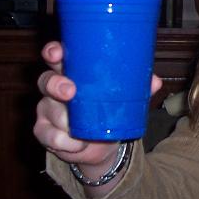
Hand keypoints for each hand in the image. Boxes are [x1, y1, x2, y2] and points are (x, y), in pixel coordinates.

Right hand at [34, 41, 162, 169]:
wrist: (101, 145)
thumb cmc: (109, 110)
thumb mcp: (124, 98)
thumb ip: (137, 88)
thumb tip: (155, 82)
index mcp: (73, 72)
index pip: (57, 56)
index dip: (53, 52)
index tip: (56, 53)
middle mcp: (55, 87)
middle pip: (46, 79)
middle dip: (55, 84)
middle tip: (70, 92)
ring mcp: (47, 109)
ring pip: (49, 110)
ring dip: (66, 122)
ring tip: (82, 132)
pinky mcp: (44, 131)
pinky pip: (49, 135)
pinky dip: (65, 142)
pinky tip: (75, 145)